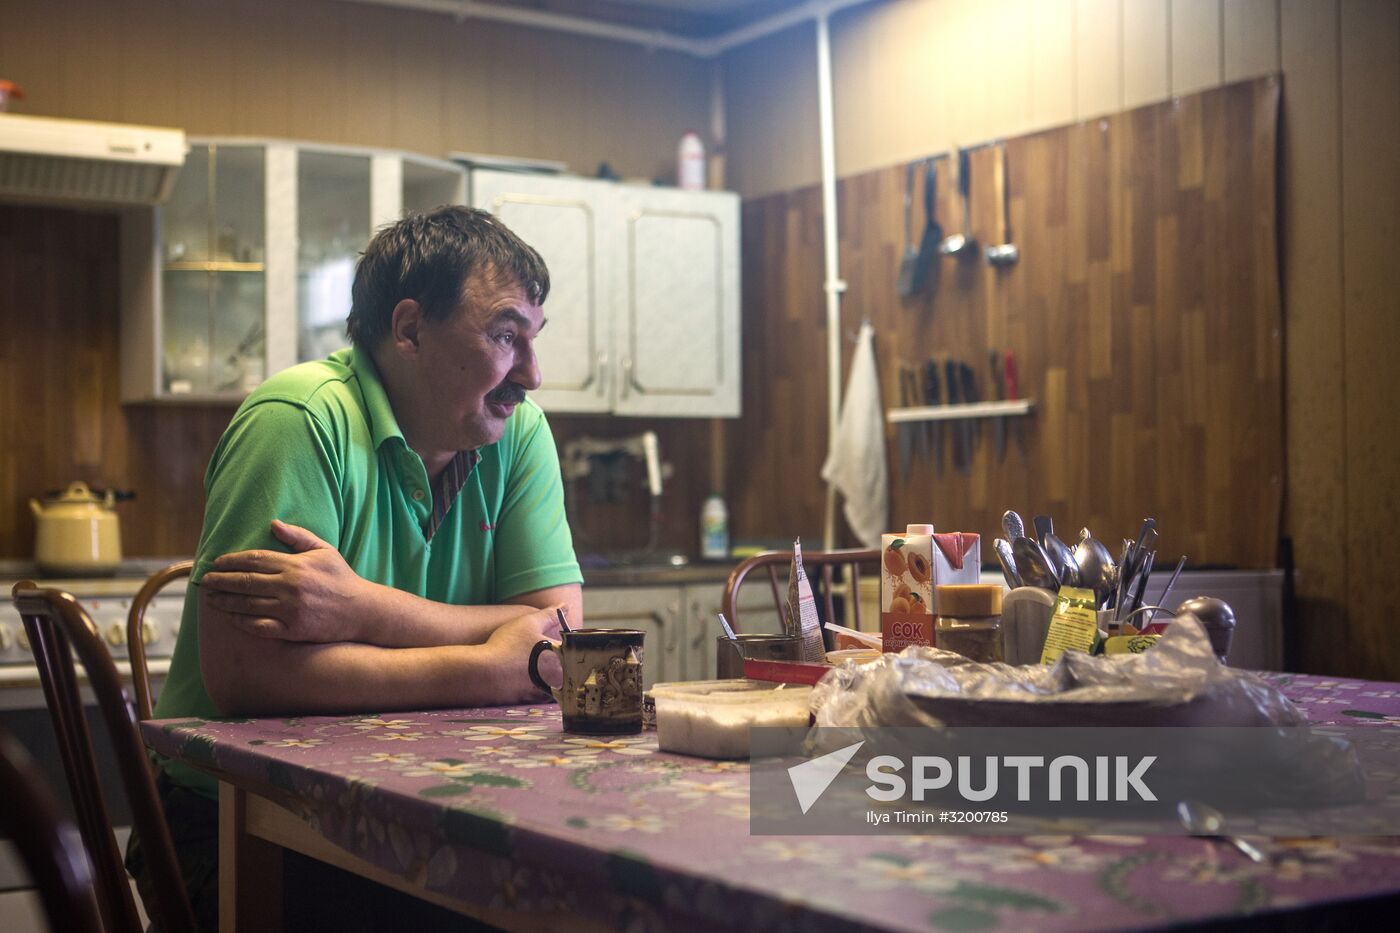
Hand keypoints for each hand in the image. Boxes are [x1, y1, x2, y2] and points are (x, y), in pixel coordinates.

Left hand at [202, 520, 366, 642]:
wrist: (361, 610)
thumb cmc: (341, 578)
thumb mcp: (324, 550)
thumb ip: (298, 536)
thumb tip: (272, 524)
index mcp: (295, 565)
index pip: (255, 560)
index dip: (232, 560)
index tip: (216, 562)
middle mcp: (290, 586)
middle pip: (245, 581)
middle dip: (221, 580)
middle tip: (205, 580)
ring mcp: (290, 609)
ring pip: (247, 604)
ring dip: (225, 601)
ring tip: (211, 599)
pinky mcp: (292, 629)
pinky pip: (259, 626)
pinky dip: (241, 622)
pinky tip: (230, 617)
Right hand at [486, 605, 563, 702]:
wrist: (483, 672)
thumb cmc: (508, 645)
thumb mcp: (529, 622)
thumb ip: (550, 614)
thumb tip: (565, 605)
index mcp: (561, 658)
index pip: (572, 650)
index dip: (567, 645)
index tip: (558, 641)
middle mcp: (556, 678)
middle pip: (567, 670)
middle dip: (561, 662)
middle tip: (546, 655)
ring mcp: (542, 692)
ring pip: (554, 685)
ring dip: (549, 678)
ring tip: (536, 668)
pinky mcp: (528, 701)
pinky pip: (538, 696)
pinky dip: (535, 690)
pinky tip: (524, 681)